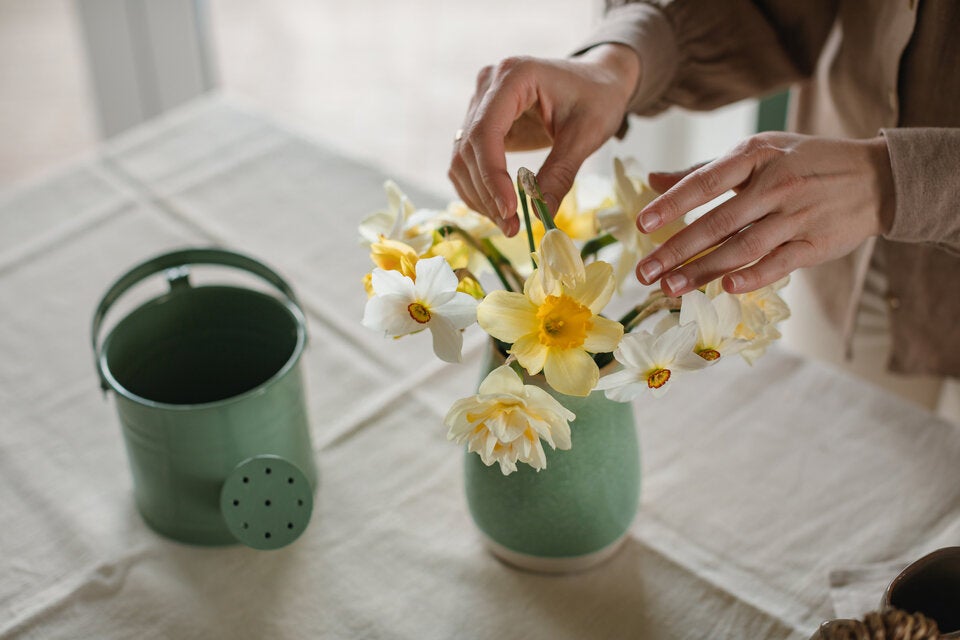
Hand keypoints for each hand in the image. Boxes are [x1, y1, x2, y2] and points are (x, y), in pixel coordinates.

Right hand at [449, 44, 639, 235]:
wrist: (598, 82)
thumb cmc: (597, 99)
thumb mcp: (587, 135)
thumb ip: (560, 173)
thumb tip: (539, 214)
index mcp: (515, 75)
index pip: (486, 131)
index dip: (492, 175)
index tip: (509, 210)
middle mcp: (489, 85)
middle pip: (469, 148)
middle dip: (487, 194)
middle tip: (512, 228)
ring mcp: (480, 103)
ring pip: (462, 158)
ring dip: (479, 196)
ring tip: (508, 224)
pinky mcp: (481, 122)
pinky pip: (468, 161)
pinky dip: (478, 189)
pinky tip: (499, 209)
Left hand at [635, 132, 894, 294]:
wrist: (876, 177)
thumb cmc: (803, 162)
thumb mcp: (758, 152)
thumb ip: (704, 170)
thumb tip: (653, 179)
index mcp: (756, 157)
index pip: (706, 182)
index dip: (672, 203)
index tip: (642, 224)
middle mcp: (775, 185)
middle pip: (718, 223)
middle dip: (677, 250)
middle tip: (644, 272)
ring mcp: (797, 216)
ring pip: (743, 248)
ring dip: (704, 271)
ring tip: (670, 288)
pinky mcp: (816, 244)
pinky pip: (780, 263)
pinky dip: (753, 277)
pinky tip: (727, 289)